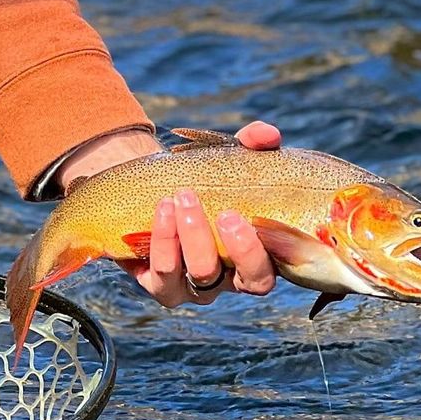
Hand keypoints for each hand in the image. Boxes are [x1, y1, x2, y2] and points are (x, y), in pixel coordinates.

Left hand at [61, 119, 282, 308]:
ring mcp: (195, 286)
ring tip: (181, 199)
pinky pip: (163, 275)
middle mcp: (231, 278)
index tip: (244, 217)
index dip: (261, 252)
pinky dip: (163, 242)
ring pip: (201, 275)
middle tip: (224, 213)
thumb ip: (252, 144)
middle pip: (248, 280)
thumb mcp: (229, 159)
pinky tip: (162, 210)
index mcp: (256, 256)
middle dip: (238, 248)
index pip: (271, 270)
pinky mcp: (161, 284)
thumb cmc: (202, 181)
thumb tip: (268, 134)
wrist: (149, 190)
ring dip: (193, 237)